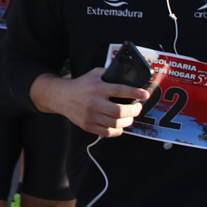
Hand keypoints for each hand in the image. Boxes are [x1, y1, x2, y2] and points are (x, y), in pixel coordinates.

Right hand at [31, 70, 148, 137]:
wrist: (62, 97)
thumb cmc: (82, 85)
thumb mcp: (94, 74)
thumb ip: (109, 73)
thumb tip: (129, 76)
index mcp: (97, 88)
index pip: (120, 91)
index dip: (135, 93)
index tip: (145, 95)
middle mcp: (94, 102)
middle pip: (119, 111)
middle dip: (134, 110)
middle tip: (138, 108)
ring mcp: (90, 116)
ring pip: (115, 123)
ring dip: (127, 121)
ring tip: (130, 117)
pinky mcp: (87, 125)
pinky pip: (107, 132)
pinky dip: (117, 130)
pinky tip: (119, 125)